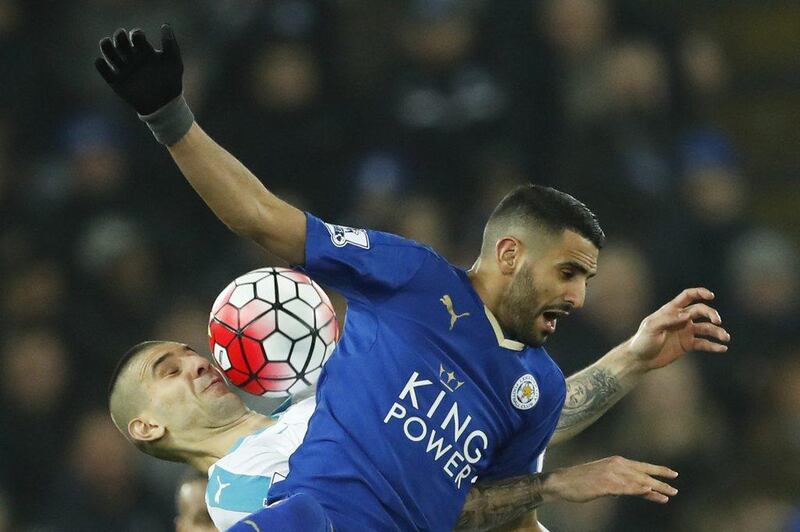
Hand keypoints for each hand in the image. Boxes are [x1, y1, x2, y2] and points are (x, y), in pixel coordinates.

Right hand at [95, 25, 182, 114]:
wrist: (165, 105)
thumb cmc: (171, 82)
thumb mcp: (174, 63)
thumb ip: (170, 44)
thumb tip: (165, 25)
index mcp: (145, 51)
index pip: (136, 36)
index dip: (135, 33)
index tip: (140, 37)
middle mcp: (133, 58)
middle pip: (120, 41)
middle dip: (120, 36)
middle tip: (123, 38)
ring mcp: (124, 69)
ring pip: (108, 52)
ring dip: (105, 46)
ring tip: (108, 44)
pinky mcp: (116, 82)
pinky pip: (103, 70)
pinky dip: (100, 64)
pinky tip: (103, 62)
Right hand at [543, 456, 677, 503]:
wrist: (561, 481)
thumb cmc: (579, 481)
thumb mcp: (602, 478)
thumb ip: (617, 481)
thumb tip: (627, 490)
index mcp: (615, 462)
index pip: (642, 466)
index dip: (658, 470)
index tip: (673, 473)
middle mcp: (616, 465)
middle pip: (644, 473)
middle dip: (661, 481)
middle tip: (675, 489)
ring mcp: (611, 474)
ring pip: (638, 481)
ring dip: (655, 488)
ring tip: (669, 494)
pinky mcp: (606, 484)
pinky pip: (627, 488)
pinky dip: (639, 489)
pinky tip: (649, 491)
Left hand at [627, 287, 729, 370]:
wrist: (640, 359)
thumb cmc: (642, 340)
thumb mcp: (651, 327)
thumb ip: (668, 319)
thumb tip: (687, 315)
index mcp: (671, 311)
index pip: (687, 296)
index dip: (699, 293)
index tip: (711, 296)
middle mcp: (681, 319)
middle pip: (701, 311)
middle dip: (711, 314)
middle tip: (718, 322)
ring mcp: (685, 331)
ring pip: (706, 328)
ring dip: (717, 332)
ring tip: (725, 338)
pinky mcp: (688, 345)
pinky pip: (704, 344)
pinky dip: (714, 346)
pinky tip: (723, 348)